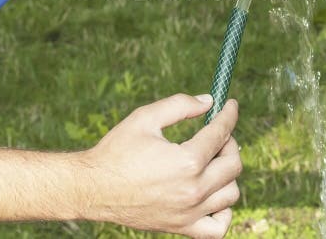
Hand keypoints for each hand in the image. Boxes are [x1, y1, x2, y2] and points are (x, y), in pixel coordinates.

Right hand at [80, 94, 241, 237]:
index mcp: (186, 161)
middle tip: (215, 134)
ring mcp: (189, 213)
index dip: (229, 115)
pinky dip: (224, 212)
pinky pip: (218, 228)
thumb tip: (209, 101)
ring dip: (227, 174)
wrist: (92, 188)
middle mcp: (193, 190)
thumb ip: (180, 105)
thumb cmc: (117, 151)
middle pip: (233, 164)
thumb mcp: (145, 118)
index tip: (231, 105)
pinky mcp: (181, 228)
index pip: (221, 134)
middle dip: (229, 142)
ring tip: (211, 162)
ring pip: (231, 193)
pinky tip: (212, 195)